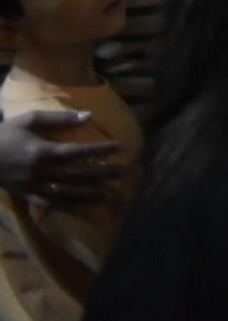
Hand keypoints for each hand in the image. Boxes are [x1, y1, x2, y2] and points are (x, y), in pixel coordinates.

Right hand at [0, 111, 122, 204]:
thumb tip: (88, 115)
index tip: (120, 148)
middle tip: (123, 173)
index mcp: (42, 151)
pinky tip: (82, 205)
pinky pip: (50, 203)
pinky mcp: (26, 195)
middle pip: (77, 175)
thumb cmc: (4, 134)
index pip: (78, 152)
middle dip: (102, 174)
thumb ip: (59, 119)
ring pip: (67, 193)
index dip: (100, 151)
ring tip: (110, 193)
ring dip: (90, 194)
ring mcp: (33, 186)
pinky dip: (68, 205)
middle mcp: (40, 171)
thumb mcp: (29, 120)